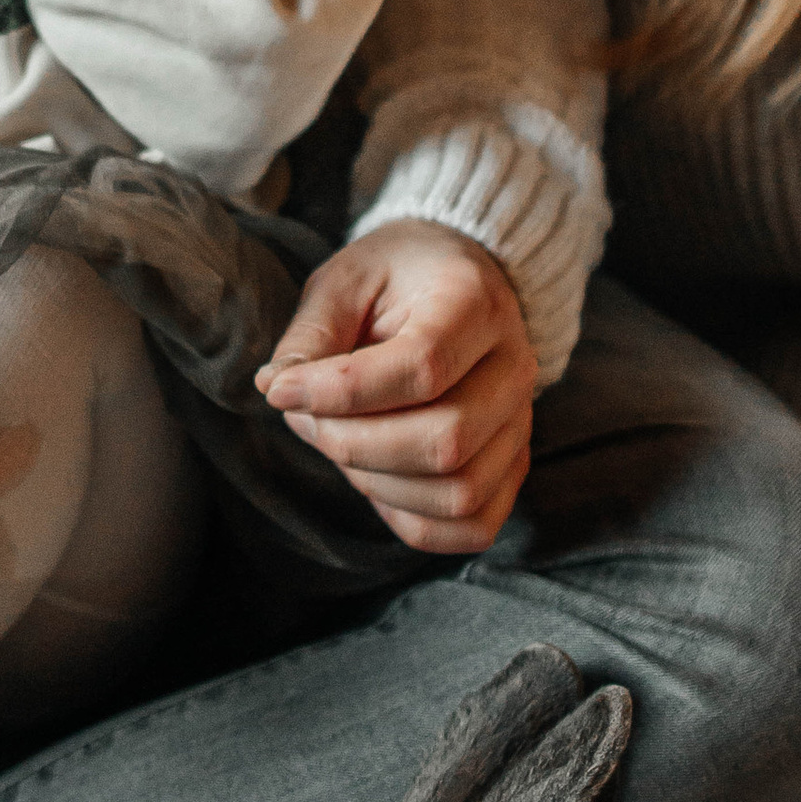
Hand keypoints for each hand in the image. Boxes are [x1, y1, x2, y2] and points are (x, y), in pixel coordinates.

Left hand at [255, 220, 536, 551]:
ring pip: (459, 491)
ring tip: (337, 443)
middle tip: (305, 418)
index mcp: (475, 301)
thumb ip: (312, 335)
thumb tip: (279, 390)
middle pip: (444, 440)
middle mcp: (514, 365)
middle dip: (352, 444)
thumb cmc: (396, 277)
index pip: (421, 367)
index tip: (282, 391)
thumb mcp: (345, 280)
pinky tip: (374, 482)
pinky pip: (473, 524)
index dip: (340, 392)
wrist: (460, 281)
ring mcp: (521, 420)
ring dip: (378, 485)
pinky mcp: (513, 463)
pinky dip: (413, 521)